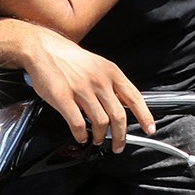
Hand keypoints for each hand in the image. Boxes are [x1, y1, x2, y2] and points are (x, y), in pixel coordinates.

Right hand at [24, 29, 152, 149]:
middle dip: (121, 135)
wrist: (45, 49)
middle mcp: (99, 81)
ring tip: (99, 140)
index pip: (134, 97)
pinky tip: (82, 137)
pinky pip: (77, 123)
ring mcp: (81, 90)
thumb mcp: (99, 65)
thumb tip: (125, 104)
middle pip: (119, 115)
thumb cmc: (71, 59)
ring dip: (101, 136)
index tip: (150, 128)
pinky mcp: (63, 98)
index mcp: (111, 72)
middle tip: (119, 145)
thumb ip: (112, 84)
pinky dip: (81, 135)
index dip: (144, 116)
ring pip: (100, 122)